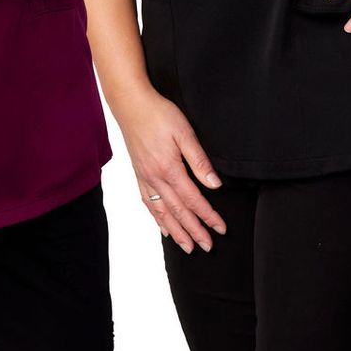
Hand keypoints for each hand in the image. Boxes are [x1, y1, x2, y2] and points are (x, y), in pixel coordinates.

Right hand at [115, 88, 224, 251]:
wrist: (130, 104)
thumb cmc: (159, 114)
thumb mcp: (184, 133)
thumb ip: (199, 160)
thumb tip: (214, 185)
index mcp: (169, 168)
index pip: (193, 200)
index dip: (208, 216)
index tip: (221, 229)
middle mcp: (155, 178)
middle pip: (178, 212)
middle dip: (194, 231)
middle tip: (207, 247)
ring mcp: (144, 177)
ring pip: (161, 212)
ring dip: (176, 231)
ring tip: (187, 246)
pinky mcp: (139, 174)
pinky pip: (147, 202)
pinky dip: (157, 218)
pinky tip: (164, 227)